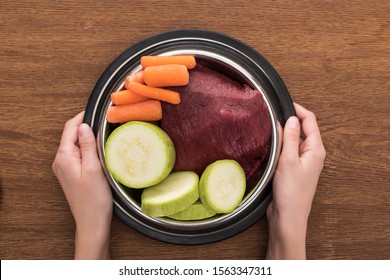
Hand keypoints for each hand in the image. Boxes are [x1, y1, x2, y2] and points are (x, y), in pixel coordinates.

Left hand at [52, 112, 112, 258]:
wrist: (92, 221)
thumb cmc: (94, 199)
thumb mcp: (94, 168)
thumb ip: (88, 145)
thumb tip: (84, 126)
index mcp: (64, 157)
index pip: (70, 128)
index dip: (82, 117)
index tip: (95, 111)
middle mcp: (61, 161)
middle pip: (72, 135)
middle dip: (86, 127)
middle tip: (104, 124)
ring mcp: (65, 167)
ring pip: (76, 144)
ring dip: (88, 138)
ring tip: (104, 137)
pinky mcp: (71, 173)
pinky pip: (78, 154)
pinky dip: (88, 149)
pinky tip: (100, 152)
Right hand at [266, 103, 325, 258]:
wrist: (287, 216)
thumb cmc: (291, 193)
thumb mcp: (289, 160)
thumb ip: (289, 137)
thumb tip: (291, 118)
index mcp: (315, 149)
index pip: (310, 121)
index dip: (297, 110)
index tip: (283, 103)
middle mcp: (311, 154)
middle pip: (301, 129)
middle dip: (288, 120)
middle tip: (272, 115)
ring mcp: (302, 161)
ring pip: (292, 139)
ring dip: (282, 133)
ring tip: (269, 129)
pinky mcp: (292, 168)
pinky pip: (287, 150)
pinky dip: (279, 145)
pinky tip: (269, 146)